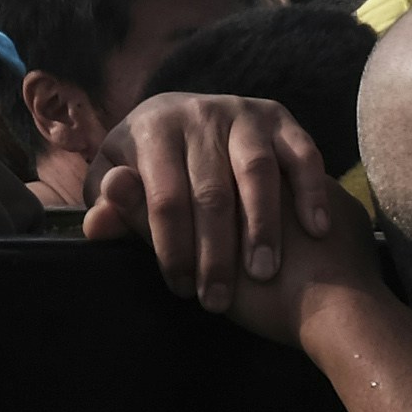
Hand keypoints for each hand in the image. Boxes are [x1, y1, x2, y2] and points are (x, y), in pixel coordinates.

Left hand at [80, 92, 349, 321]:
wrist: (197, 131)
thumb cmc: (158, 179)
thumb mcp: (132, 197)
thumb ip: (118, 215)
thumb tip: (97, 224)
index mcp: (150, 126)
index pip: (163, 199)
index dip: (171, 250)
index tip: (181, 290)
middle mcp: (196, 111)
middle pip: (210, 193)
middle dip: (215, 253)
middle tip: (219, 299)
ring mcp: (242, 112)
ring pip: (256, 175)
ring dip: (262, 227)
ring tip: (263, 273)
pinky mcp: (280, 118)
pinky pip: (301, 155)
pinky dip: (309, 192)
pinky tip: (314, 229)